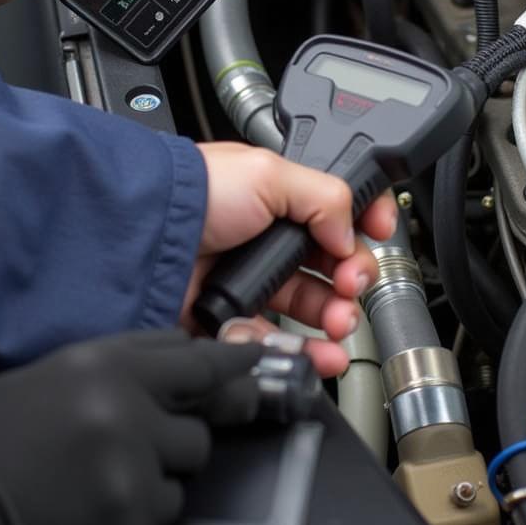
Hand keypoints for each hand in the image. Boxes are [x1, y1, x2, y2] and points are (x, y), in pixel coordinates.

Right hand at [0, 330, 261, 524]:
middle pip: (204, 414)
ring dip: (165, 466)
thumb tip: (172, 357)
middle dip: (189, 424)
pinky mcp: (134, 517)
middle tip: (170, 430)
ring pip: (189, 462)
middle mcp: (130, 410)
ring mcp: (136, 466)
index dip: (233, 360)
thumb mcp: (52, 374)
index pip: (194, 358)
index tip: (258, 359)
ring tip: (113, 471)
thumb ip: (117, 363)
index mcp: (106, 367)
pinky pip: (167, 507)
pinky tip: (103, 503)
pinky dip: (145, 505)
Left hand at [182, 143, 398, 376]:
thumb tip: (352, 231)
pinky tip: (315, 351)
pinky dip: (299, 351)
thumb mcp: (268, 173)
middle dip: (353, 278)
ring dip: (335, 319)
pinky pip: (274, 341)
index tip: (379, 236)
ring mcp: (249, 279)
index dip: (363, 226)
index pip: (335, 212)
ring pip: (307, 308)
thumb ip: (324, 196)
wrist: (146, 237)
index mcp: (278, 198)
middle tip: (351, 284)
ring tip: (340, 324)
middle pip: (329, 266)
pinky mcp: (229, 319)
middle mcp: (266, 238)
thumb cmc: (194, 193)